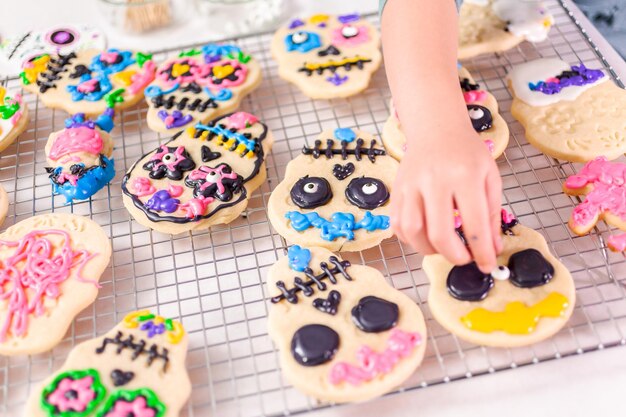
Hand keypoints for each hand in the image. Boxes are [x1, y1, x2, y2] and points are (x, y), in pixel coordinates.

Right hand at [390, 121, 502, 272]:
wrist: (436, 128)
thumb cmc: (466, 152)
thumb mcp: (490, 177)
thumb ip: (491, 214)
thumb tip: (492, 248)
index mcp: (464, 176)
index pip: (474, 224)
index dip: (482, 251)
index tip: (487, 265)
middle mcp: (435, 180)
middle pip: (439, 233)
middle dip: (453, 255)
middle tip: (463, 258)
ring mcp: (411, 185)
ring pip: (412, 231)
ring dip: (428, 249)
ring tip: (442, 248)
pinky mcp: (397, 190)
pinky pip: (397, 223)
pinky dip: (409, 238)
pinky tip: (423, 236)